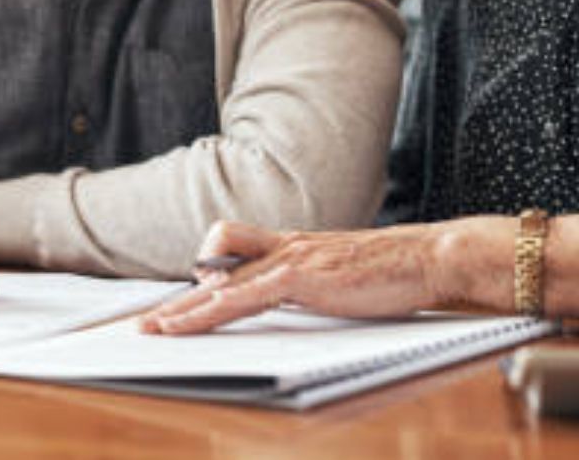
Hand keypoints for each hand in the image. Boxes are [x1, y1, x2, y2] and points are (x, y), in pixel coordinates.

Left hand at [138, 220, 449, 334]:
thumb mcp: (344, 276)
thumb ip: (314, 285)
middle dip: (181, 301)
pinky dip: (215, 309)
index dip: (202, 281)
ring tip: (156, 330)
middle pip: (215, 269)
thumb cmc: (395, 271)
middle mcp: (286, 247)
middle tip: (147, 324)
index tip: (178, 303)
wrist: (430, 257)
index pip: (234, 257)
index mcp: (295, 247)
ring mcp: (293, 259)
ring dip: (186, 309)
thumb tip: (293, 300)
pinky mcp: (303, 275)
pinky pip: (245, 295)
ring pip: (221, 283)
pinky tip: (194, 323)